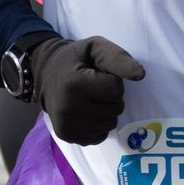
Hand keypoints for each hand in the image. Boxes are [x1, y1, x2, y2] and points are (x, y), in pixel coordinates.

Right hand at [31, 35, 146, 144]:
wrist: (43, 73)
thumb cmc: (74, 60)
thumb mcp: (94, 48)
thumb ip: (117, 58)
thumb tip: (140, 75)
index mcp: (74, 85)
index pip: (116, 89)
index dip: (110, 80)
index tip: (94, 74)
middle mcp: (68, 109)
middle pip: (116, 108)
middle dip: (110, 97)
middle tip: (91, 88)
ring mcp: (67, 126)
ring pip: (111, 124)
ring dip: (105, 111)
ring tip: (88, 99)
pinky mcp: (68, 136)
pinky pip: (101, 136)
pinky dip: (97, 125)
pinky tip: (84, 113)